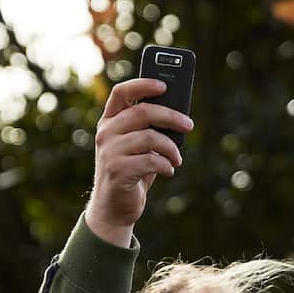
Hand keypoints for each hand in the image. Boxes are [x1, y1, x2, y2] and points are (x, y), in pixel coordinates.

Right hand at [84, 78, 192, 246]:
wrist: (113, 208)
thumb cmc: (132, 172)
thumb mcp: (140, 146)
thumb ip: (150, 128)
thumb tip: (179, 115)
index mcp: (109, 122)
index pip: (121, 92)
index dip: (143, 84)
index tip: (165, 85)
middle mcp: (105, 133)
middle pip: (142, 112)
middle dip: (170, 117)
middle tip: (188, 125)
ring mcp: (109, 151)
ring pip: (150, 137)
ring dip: (171, 148)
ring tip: (177, 158)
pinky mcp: (117, 170)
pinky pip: (151, 160)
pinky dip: (166, 165)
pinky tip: (169, 170)